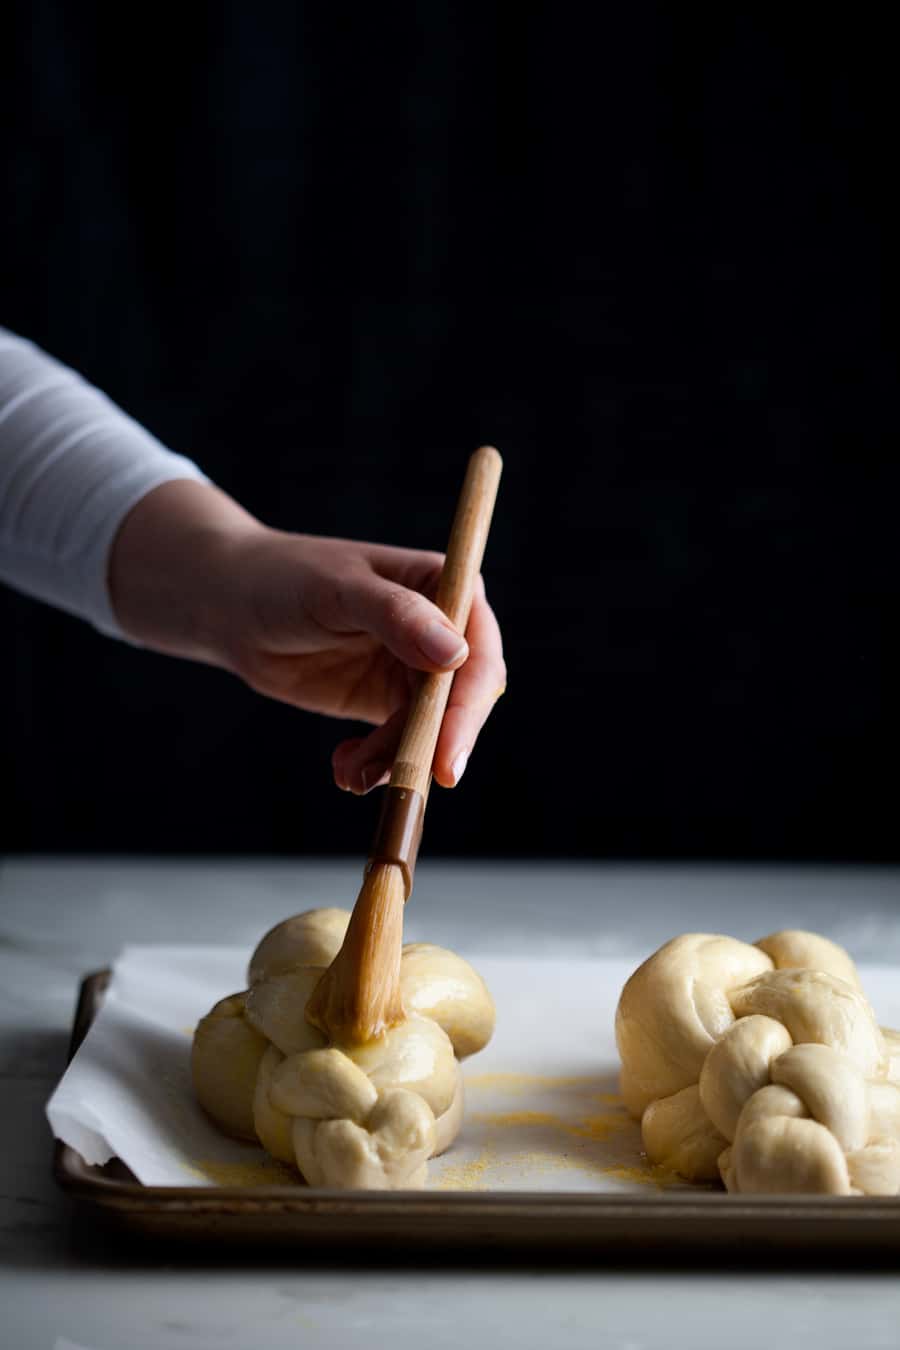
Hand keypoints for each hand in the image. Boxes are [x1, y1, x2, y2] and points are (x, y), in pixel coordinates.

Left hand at [109, 480, 505, 792]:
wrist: (234, 605)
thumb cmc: (286, 578)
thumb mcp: (338, 590)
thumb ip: (397, 617)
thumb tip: (455, 654)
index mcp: (444, 586)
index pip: (477, 651)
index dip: (469, 705)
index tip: (448, 754)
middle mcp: (441, 629)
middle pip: (462, 700)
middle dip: (435, 744)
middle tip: (408, 782)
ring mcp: (415, 669)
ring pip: (429, 730)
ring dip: (396, 759)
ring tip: (351, 772)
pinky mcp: (387, 702)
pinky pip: (399, 744)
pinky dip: (377, 765)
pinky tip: (345, 768)